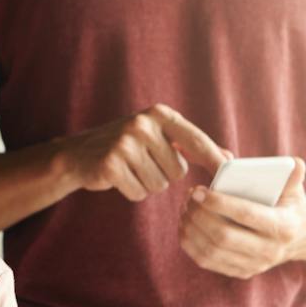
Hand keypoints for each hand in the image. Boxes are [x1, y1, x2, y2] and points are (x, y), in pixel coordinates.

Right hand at [59, 103, 230, 200]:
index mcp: (159, 114)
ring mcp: (125, 144)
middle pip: (178, 171)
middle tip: (142, 165)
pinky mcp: (111, 165)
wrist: (76, 156)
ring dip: (146, 184)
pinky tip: (118, 179)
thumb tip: (228, 158)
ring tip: (129, 171)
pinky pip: (138, 192)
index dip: (214, 159)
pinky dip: (131, 192)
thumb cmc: (125, 147)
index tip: (229, 172)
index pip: (196, 140)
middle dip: (163, 175)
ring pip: (159, 184)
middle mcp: (143, 124)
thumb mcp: (158, 137)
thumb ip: (191, 145)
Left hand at [179, 158, 305, 278]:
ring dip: (191, 228)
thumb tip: (292, 163)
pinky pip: (206, 261)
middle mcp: (269, 250)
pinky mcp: (239, 272)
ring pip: (210, 250)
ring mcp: (253, 265)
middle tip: (189, 198)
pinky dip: (190, 243)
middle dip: (199, 216)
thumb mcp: (294, 192)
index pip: (245, 214)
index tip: (198, 191)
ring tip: (185, 209)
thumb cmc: (289, 208)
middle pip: (223, 236)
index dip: (218, 203)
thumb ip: (291, 176)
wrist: (298, 241)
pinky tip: (185, 226)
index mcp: (282, 226)